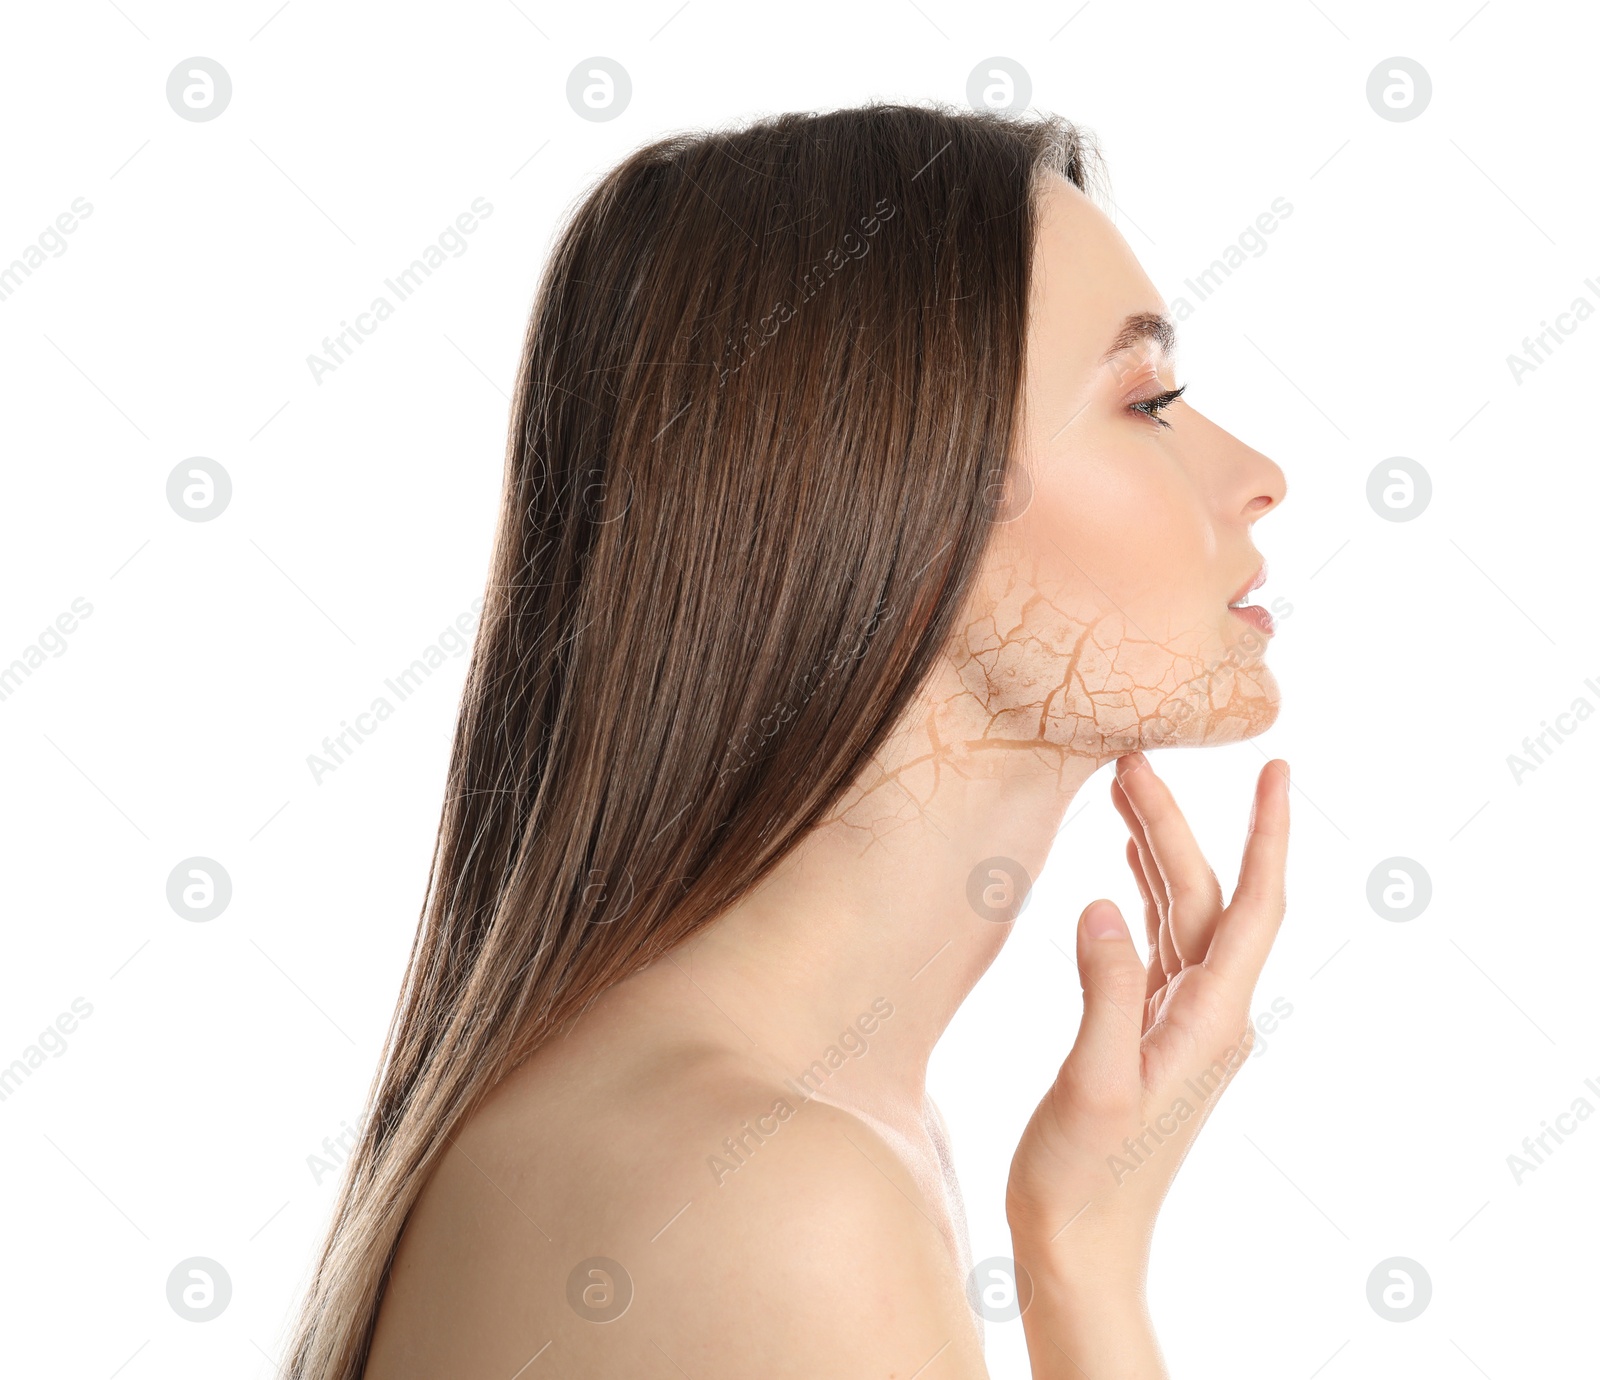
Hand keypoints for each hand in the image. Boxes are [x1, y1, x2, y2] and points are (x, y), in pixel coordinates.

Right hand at [1006, 752, 1290, 1298]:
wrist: (1081, 1243)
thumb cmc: (1086, 1176)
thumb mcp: (1096, 1083)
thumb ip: (1104, 991)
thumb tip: (1102, 904)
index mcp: (1212, 1020)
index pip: (1256, 907)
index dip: (1268, 835)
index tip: (1276, 770)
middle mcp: (1209, 1013)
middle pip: (1207, 896)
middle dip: (1176, 824)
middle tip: (1131, 758)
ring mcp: (1181, 1022)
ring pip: (1181, 914)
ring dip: (1157, 853)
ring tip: (1121, 791)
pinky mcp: (1149, 1031)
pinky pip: (1157, 943)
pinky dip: (1143, 895)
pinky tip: (1122, 872)